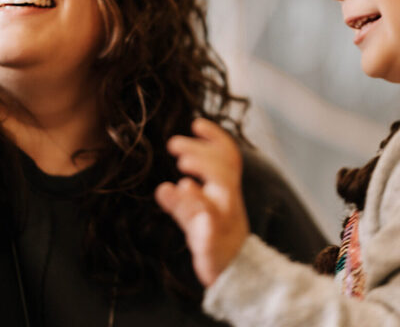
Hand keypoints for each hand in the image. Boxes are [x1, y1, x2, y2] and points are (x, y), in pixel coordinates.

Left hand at [155, 117, 249, 286]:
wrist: (235, 275)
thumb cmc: (215, 240)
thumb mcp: (195, 218)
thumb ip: (180, 202)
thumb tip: (164, 187)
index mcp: (226, 190)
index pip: (228, 156)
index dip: (216, 137)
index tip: (196, 123)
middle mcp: (229, 201)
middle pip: (224, 167)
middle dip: (202, 152)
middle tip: (174, 144)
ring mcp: (224, 220)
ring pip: (223, 190)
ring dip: (204, 171)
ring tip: (182, 167)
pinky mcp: (214, 241)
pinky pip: (211, 223)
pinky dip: (198, 205)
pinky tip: (183, 190)